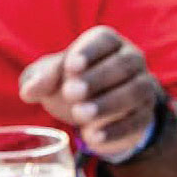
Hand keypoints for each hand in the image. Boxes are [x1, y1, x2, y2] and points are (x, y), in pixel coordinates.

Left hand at [19, 26, 161, 160]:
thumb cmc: (67, 83)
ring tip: (80, 114)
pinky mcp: (145, 114)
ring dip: (109, 103)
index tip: (71, 66)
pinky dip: (116, 130)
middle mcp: (132, 60)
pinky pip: (137, 120)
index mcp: (108, 43)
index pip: (106, 40)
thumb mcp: (48, 77)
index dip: (90, 51)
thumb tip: (32, 90)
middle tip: (70, 92)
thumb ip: (40, 78)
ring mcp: (142, 87)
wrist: (91, 111)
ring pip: (136, 91)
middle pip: (125, 64)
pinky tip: (93, 137)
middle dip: (99, 78)